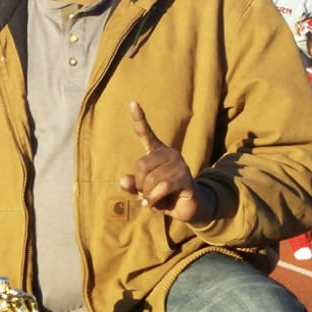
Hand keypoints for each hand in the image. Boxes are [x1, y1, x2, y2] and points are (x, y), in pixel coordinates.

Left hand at [119, 101, 214, 223]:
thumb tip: (123, 181)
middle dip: (139, 184)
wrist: (187, 209)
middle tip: (144, 195)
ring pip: (151, 179)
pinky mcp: (186, 178)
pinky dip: (155, 198)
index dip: (139, 119)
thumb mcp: (143, 190)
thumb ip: (131, 184)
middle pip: (141, 165)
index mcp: (157, 152)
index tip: (133, 103)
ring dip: (148, 195)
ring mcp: (179, 164)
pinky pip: (163, 187)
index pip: (146, 133)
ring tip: (153, 200)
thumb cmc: (163, 196)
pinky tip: (156, 204)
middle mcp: (169, 154)